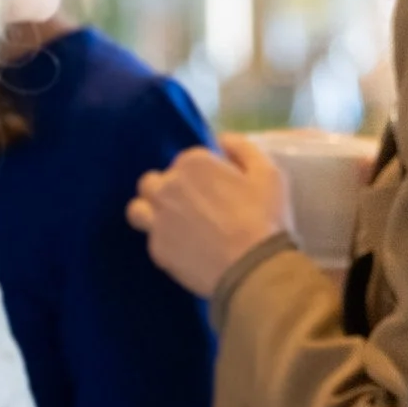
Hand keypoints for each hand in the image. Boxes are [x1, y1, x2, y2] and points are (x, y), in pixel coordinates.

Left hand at [128, 133, 293, 297]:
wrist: (253, 268)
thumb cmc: (264, 218)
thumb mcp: (269, 173)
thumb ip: (242, 148)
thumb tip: (221, 138)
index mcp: (194, 163)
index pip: (188, 159)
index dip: (205, 174)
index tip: (219, 189)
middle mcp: (168, 186)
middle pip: (156, 181)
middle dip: (171, 189)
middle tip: (195, 207)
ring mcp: (157, 218)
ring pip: (138, 207)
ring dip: (151, 211)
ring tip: (173, 224)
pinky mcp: (156, 248)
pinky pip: (151, 239)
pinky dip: (165, 241)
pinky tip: (184, 249)